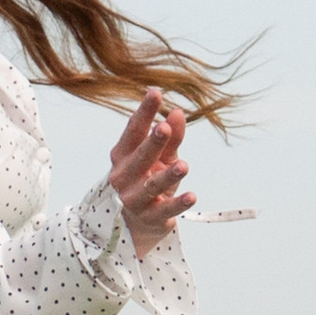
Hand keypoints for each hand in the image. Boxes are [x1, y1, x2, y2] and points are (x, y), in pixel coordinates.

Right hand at [107, 93, 192, 256]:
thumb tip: (178, 113)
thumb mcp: (160, 156)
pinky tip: (192, 196)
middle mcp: (123, 176)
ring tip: (183, 166)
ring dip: (167, 176)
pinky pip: (164, 210)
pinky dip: (178, 204)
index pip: (133, 131)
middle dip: (152, 143)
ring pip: (151, 185)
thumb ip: (171, 136)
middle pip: (140, 157)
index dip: (144, 112)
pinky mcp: (149, 217)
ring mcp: (134, 199)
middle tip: (163, 128)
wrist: (134, 221)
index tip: (155, 93)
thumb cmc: (147, 178)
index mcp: (123, 155)